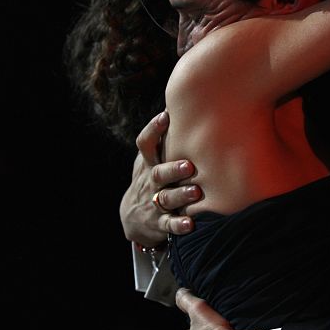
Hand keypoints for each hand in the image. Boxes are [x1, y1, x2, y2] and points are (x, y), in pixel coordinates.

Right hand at [119, 111, 201, 246]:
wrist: (134, 217)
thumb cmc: (152, 178)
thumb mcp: (151, 159)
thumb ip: (164, 138)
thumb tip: (181, 104)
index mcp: (149, 163)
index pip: (146, 144)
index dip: (154, 129)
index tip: (165, 116)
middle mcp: (151, 182)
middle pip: (158, 173)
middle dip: (173, 169)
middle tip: (188, 165)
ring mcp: (154, 203)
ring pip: (166, 198)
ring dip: (180, 195)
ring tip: (195, 192)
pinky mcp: (159, 223)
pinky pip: (169, 225)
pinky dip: (178, 225)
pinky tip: (190, 224)